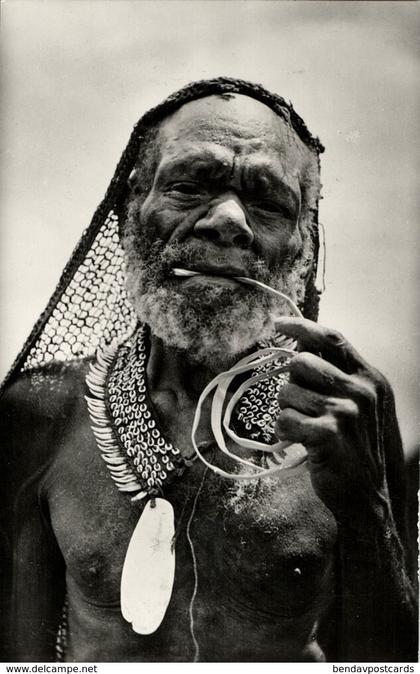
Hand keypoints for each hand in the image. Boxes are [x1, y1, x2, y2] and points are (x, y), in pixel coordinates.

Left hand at [274, 317, 395, 527]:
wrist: (370, 497)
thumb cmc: (359, 449)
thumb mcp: (363, 406)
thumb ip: (340, 377)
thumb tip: (301, 350)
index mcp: (370, 379)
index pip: (332, 338)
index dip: (301, 327)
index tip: (278, 324)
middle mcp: (361, 391)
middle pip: (300, 363)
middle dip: (290, 384)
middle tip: (299, 406)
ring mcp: (345, 412)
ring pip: (287, 392)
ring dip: (286, 411)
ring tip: (303, 428)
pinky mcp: (327, 435)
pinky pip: (284, 419)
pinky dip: (283, 431)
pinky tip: (299, 441)